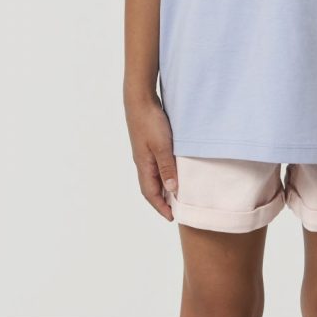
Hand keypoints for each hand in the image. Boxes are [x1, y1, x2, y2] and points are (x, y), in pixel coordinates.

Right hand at [124, 93, 178, 220]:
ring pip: (153, 175)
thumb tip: (172, 191)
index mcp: (143, 165)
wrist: (140, 99)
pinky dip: (164, 172)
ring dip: (163, 186)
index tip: (172, 217)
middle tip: (175, 209)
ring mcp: (144, 152)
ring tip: (176, 192)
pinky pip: (156, 164)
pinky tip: (172, 169)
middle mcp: (142, 161)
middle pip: (150, 187)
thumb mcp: (162, 146)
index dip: (160, 207)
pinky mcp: (148, 142)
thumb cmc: (150, 122)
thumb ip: (167, 168)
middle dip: (161, 200)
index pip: (150, 194)